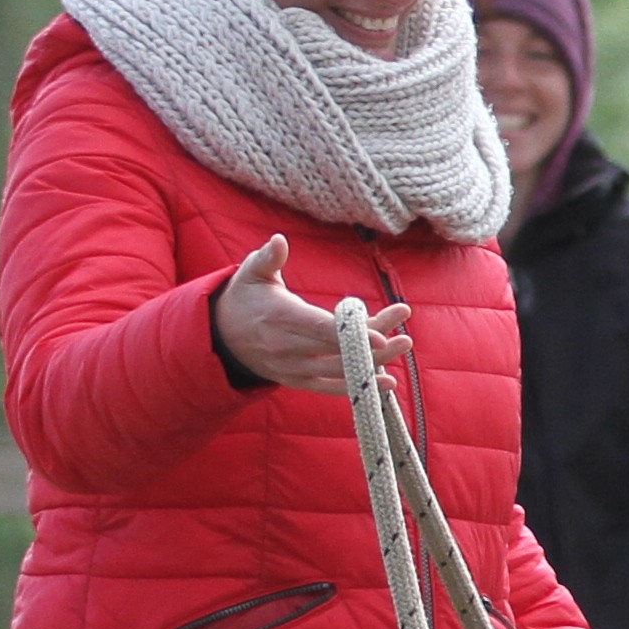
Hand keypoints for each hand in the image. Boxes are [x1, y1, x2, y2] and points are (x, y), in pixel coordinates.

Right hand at [213, 236, 402, 390]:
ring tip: (403, 345)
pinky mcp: (298, 382)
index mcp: (281, 317)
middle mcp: (288, 347)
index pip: (321, 329)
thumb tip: (279, 241)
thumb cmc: (245, 298)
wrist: (221, 338)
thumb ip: (268, 258)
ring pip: (340, 369)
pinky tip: (387, 383)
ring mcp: (293, 368)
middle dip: (374, 343)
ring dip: (374, 362)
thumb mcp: (251, 273)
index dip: (352, 333)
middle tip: (406, 334)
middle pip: (338, 349)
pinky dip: (359, 387)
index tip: (381, 333)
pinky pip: (331, 388)